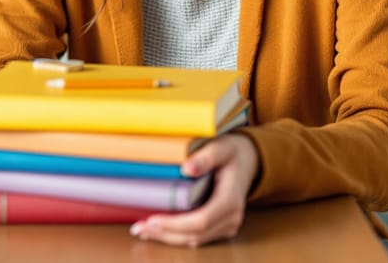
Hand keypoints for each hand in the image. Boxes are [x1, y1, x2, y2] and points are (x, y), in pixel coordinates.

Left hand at [129, 133, 258, 246]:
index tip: (152, 219)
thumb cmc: (233, 152)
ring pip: (195, 240)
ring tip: (143, 230)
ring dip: (168, 237)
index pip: (200, 220)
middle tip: (139, 228)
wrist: (248, 160)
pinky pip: (198, 236)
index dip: (175, 224)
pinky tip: (160, 229)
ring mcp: (227, 225)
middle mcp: (231, 218)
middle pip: (195, 235)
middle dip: (165, 234)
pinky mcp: (221, 226)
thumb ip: (205, 157)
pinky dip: (177, 235)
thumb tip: (186, 168)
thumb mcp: (221, 147)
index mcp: (230, 200)